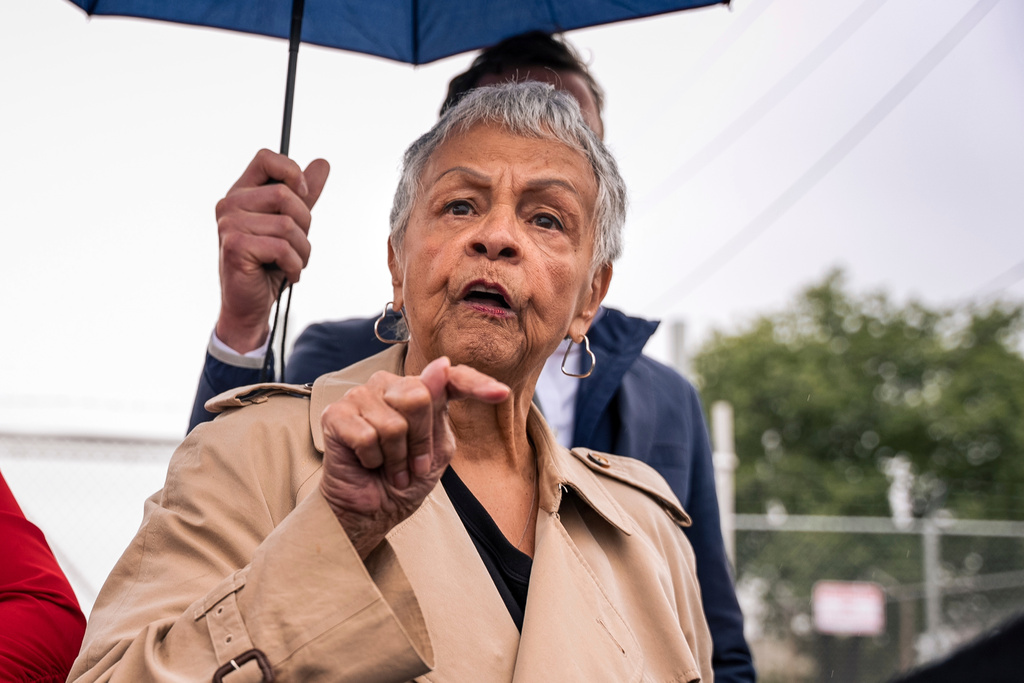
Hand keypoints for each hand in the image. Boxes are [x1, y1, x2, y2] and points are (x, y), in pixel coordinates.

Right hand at [214, 149, 330, 352]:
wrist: (250, 304)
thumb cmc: (268, 264)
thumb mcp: (291, 224)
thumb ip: (304, 194)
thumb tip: (322, 163)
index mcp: (242, 193)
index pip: (267, 158)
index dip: (292, 173)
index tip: (304, 196)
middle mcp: (230, 204)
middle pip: (286, 195)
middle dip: (304, 225)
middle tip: (295, 246)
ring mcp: (229, 225)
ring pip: (288, 225)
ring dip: (302, 250)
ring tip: (291, 263)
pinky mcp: (235, 247)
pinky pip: (282, 248)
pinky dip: (295, 265)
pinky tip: (287, 274)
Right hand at [319, 357, 509, 557]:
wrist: (370, 511)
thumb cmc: (404, 480)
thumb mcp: (437, 451)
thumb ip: (440, 412)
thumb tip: (440, 364)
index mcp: (421, 391)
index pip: (452, 378)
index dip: (477, 384)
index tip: (501, 394)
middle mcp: (390, 385)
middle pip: (419, 398)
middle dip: (420, 442)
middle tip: (411, 464)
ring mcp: (360, 395)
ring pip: (394, 422)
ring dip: (396, 458)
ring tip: (389, 467)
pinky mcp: (336, 413)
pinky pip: (367, 436)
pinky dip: (373, 460)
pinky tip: (367, 462)